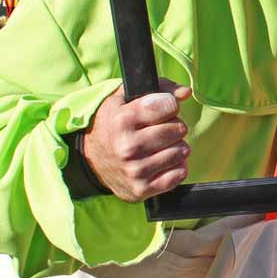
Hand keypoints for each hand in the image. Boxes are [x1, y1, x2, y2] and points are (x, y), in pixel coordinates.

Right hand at [82, 80, 191, 201]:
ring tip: (161, 146)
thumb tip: (186, 92)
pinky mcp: (141, 189)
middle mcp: (128, 147)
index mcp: (122, 120)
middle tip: (161, 129)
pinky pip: (179, 174)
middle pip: (179, 129)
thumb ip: (159, 88)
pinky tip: (163, 162)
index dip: (170, 105)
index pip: (169, 106)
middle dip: (174, 126)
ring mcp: (135, 170)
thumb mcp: (125, 98)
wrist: (90, 160)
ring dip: (177, 147)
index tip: (163, 108)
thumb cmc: (114, 124)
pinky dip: (177, 167)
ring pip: (182, 151)